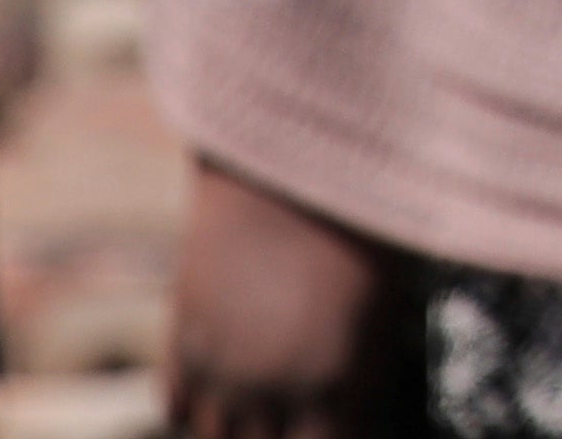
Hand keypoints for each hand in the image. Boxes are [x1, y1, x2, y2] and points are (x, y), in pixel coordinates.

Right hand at [163, 154, 415, 438]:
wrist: (284, 151)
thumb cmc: (359, 218)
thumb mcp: (384, 302)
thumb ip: (365, 373)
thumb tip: (361, 416)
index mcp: (332, 381)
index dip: (337, 438)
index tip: (346, 424)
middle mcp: (268, 386)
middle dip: (291, 437)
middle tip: (308, 416)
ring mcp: (218, 362)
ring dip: (241, 430)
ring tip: (266, 409)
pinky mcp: (181, 330)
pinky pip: (177, 406)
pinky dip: (198, 408)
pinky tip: (226, 392)